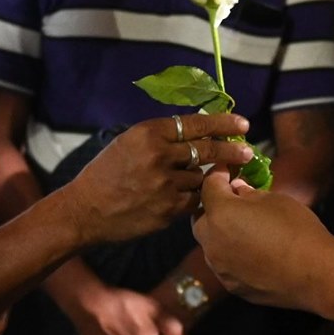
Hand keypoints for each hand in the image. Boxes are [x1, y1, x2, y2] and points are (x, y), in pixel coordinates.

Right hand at [62, 113, 252, 245]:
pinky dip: (196, 198)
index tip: (242, 124)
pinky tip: (190, 197)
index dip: (223, 124)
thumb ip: (161, 136)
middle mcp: (159, 156)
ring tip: (199, 180)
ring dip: (205, 179)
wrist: (85, 210)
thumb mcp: (129, 142)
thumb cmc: (107, 172)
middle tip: (248, 150)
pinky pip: (194, 201)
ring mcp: (165, 185)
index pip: (196, 124)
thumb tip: (198, 130)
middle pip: (207, 150)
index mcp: (149, 134)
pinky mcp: (168, 210)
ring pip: (201, 178)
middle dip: (231, 150)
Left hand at [193, 170, 333, 309]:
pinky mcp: (230, 285)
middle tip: (233, 201)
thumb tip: (237, 190)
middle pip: (201, 218)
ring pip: (211, 244)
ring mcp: (219, 267)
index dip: (217, 174)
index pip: (208, 186)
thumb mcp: (274, 200)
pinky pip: (224, 264)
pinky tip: (253, 253)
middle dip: (213, 207)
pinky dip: (232, 254)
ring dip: (221, 233)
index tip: (226, 170)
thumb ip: (249, 194)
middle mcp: (212, 241)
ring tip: (244, 229)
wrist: (314, 274)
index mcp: (221, 214)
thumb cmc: (296, 229)